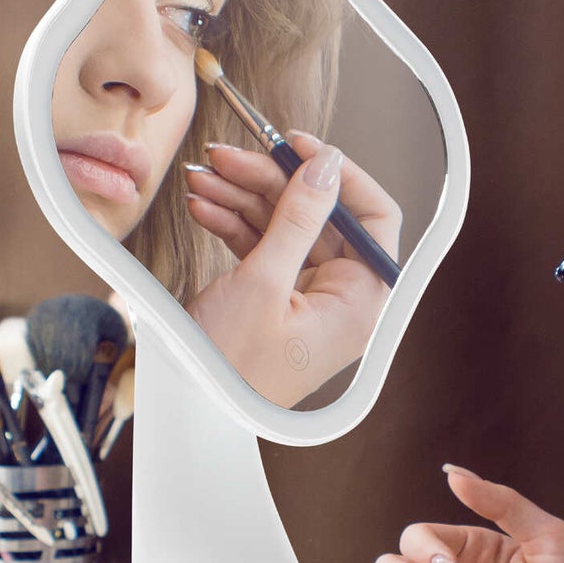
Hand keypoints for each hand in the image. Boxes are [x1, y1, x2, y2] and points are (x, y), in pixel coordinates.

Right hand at [182, 132, 400, 405]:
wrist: (188, 416)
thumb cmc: (228, 371)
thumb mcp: (263, 283)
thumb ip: (298, 219)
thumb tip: (325, 167)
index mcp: (360, 303)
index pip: (375, 219)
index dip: (341, 175)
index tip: (302, 146)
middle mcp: (342, 301)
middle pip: (322, 217)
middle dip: (273, 182)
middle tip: (230, 156)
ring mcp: (308, 301)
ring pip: (288, 229)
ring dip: (245, 198)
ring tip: (205, 177)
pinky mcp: (276, 303)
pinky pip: (265, 250)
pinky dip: (236, 226)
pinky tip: (206, 206)